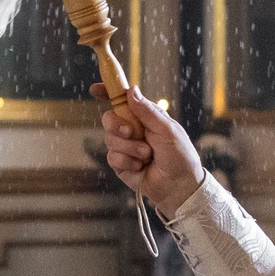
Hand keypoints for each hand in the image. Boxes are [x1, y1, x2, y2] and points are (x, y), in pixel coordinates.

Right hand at [93, 83, 205, 217]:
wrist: (178, 185)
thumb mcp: (167, 129)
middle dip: (116, 124)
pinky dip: (127, 161)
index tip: (95, 89)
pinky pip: (112, 156)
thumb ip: (147, 111)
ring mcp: (125, 146)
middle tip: (130, 132)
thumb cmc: (179, 155)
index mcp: (144, 116)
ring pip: (110, 139)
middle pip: (109, 118)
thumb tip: (131, 89)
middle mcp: (132, 129)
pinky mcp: (121, 164)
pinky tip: (140, 167)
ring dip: (130, 147)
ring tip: (147, 155)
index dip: (108, 92)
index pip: (123, 100)